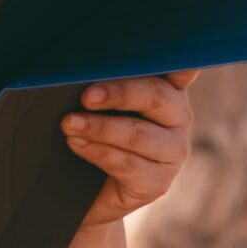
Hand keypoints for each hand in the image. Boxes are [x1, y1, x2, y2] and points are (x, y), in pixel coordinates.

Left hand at [66, 70, 197, 226]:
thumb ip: (102, 85)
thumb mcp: (97, 106)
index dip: (178, 63)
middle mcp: (177, 118)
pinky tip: (77, 143)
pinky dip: (99, 152)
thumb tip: (80, 67)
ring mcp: (173, 152)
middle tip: (86, 95)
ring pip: (138, 134)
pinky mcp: (158, 182)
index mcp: (168, 91)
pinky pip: (128, 164)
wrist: (84, 192)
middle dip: (118, 93)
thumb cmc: (92, 136)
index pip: (178, 71)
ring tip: (68, 123)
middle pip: (155, 98)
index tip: (172, 55)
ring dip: (100, 127)